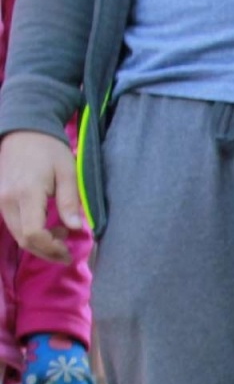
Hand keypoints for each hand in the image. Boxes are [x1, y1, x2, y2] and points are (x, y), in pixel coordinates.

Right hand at [0, 131, 83, 262]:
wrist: (24, 131)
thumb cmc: (50, 150)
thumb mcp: (68, 173)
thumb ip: (70, 201)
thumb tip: (75, 228)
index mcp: (26, 194)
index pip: (34, 234)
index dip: (51, 249)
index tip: (69, 251)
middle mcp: (7, 199)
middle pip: (24, 239)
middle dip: (47, 251)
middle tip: (67, 250)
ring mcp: (0, 199)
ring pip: (17, 234)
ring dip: (39, 243)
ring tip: (61, 235)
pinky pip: (13, 224)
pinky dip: (30, 233)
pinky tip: (48, 227)